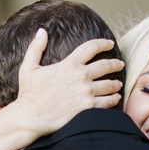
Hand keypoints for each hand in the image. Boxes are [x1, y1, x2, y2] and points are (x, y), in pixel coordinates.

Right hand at [0, 28, 123, 136]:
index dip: (103, 43)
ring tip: (118, 84)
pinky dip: (113, 99)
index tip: (110, 44)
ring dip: (116, 84)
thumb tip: (41, 31)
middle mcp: (81, 76)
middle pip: (106, 65)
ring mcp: (86, 92)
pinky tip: (115, 98)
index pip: (91, 47)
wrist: (31, 117)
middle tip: (120, 64)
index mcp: (69, 64)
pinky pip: (107, 102)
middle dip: (115, 63)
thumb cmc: (29, 94)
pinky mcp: (88, 108)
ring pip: (109, 85)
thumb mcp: (28, 68)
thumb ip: (36, 48)